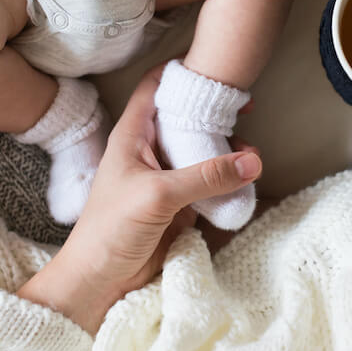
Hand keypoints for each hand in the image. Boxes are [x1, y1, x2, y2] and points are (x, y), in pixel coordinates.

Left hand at [17, 65, 261, 332]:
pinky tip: (246, 180)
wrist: (98, 282)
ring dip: (225, 149)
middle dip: (214, 111)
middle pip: (184, 116)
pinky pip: (208, 183)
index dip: (183, 72)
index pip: (156, 86)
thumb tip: (253, 160)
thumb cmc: (110, 230)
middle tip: (246, 109)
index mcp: (133, 135)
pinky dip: (226, 179)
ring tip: (252, 153)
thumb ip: (206, 176)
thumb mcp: (159, 196)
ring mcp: (165, 178)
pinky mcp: (179, 204)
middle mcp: (149, 150)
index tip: (216, 68)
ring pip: (200, 150)